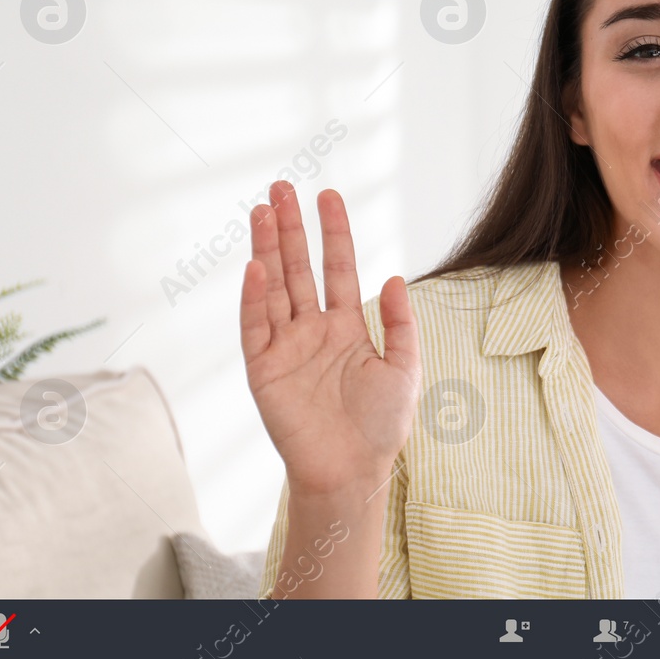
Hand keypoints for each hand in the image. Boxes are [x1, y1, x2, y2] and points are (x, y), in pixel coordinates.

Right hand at [239, 181, 421, 497]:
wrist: (352, 471)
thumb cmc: (380, 426)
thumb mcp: (405, 369)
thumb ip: (400, 323)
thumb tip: (395, 277)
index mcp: (346, 326)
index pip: (336, 267)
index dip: (333, 232)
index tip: (328, 195)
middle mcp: (312, 330)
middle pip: (298, 268)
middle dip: (289, 228)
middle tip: (280, 188)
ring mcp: (285, 347)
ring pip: (273, 287)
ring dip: (266, 249)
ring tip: (261, 210)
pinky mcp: (263, 370)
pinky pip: (256, 327)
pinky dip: (254, 298)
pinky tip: (256, 267)